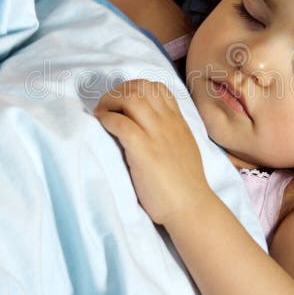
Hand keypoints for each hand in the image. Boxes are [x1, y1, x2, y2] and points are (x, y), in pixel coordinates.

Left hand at [94, 79, 212, 225]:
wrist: (191, 207)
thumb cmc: (185, 184)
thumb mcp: (183, 147)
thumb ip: (169, 133)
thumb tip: (149, 126)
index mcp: (178, 122)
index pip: (158, 88)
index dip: (135, 88)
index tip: (123, 101)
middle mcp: (168, 123)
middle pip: (141, 87)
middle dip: (118, 91)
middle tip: (107, 106)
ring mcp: (157, 136)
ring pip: (131, 99)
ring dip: (110, 101)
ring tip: (102, 113)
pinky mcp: (144, 152)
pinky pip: (122, 124)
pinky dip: (107, 118)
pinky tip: (101, 124)